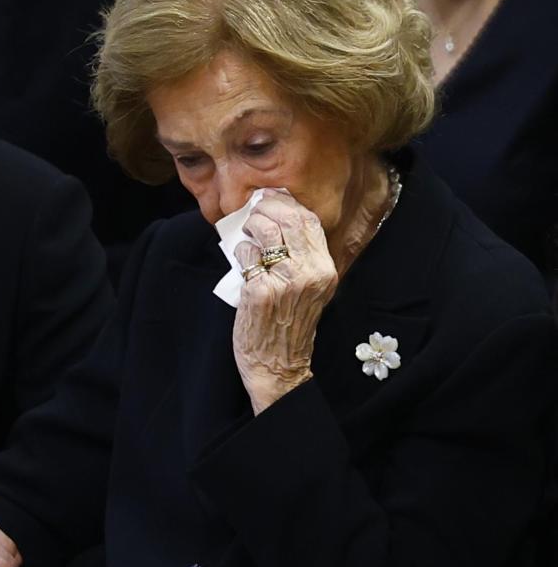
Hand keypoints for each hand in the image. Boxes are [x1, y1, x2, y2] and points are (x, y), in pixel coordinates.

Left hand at [232, 194, 337, 413]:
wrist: (278, 366)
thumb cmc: (290, 326)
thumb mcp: (310, 289)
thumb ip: (302, 257)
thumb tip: (279, 218)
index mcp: (325, 270)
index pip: (309, 221)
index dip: (288, 204)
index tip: (273, 199)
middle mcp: (310, 273)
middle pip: (288, 220)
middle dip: (266, 208)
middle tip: (254, 210)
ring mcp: (285, 282)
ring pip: (266, 231)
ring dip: (251, 226)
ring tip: (248, 234)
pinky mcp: (260, 291)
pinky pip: (246, 255)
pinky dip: (241, 252)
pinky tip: (244, 261)